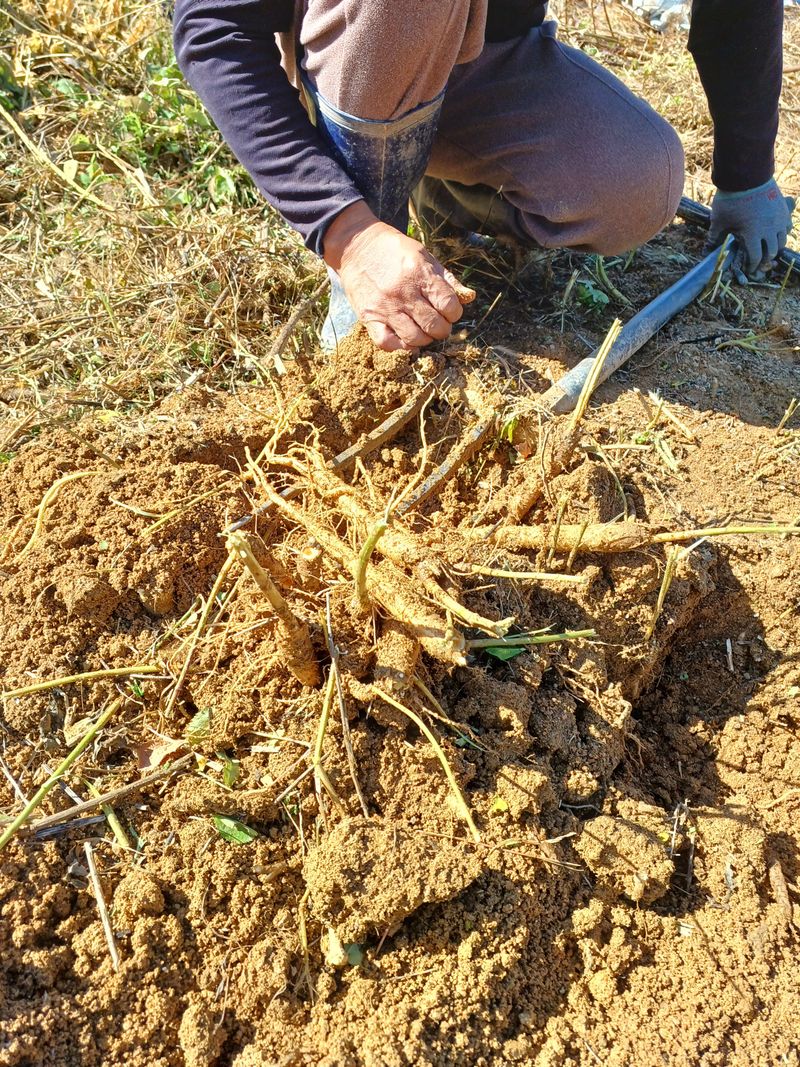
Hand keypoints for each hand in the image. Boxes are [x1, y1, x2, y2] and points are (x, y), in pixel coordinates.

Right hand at [323, 202, 463, 349]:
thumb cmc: (394, 250)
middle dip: (442, 329)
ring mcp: (385, 308)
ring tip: (424, 331)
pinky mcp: (369, 318)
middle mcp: (403, 293)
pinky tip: (406, 339)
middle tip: (438, 323)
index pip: (449, 306)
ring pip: (415, 339)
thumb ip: (447, 279)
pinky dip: (401, 347)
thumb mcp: (424, 256)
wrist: (356, 246)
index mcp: (420, 274)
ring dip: (425, 339)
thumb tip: (469, 296)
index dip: (454, 312)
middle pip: (434, 326)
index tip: (449, 310)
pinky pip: (388, 344)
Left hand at [708, 178, 794, 277]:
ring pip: (782, 241)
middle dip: (764, 260)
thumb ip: (714, 238)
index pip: (755, 258)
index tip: (749, 269)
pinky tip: (775, 234)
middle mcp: (769, 230)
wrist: (746, 175)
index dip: (752, 266)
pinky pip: (787, 226)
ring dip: (775, 248)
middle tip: (758, 262)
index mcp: (753, 235)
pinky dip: (782, 233)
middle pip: (771, 252)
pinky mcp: (783, 209)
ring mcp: (779, 219)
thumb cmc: (730, 200)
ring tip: (767, 250)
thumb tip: (706, 252)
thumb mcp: (719, 220)